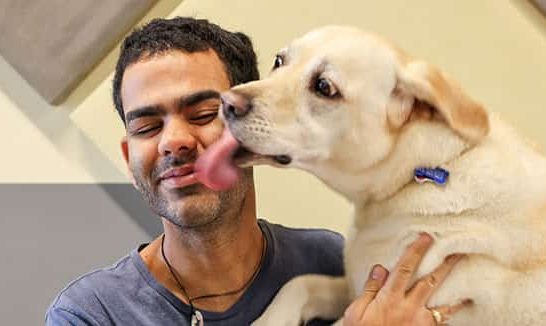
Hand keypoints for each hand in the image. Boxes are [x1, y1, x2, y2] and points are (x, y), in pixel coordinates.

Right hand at [343, 233, 471, 324]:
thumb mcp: (356, 312)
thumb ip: (369, 289)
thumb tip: (380, 268)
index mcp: (390, 299)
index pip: (405, 269)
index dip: (416, 251)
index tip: (426, 238)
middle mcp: (408, 308)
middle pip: (430, 282)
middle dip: (443, 265)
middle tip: (457, 250)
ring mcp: (420, 322)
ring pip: (442, 302)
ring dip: (455, 288)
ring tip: (467, 277)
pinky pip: (443, 321)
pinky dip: (453, 312)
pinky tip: (461, 305)